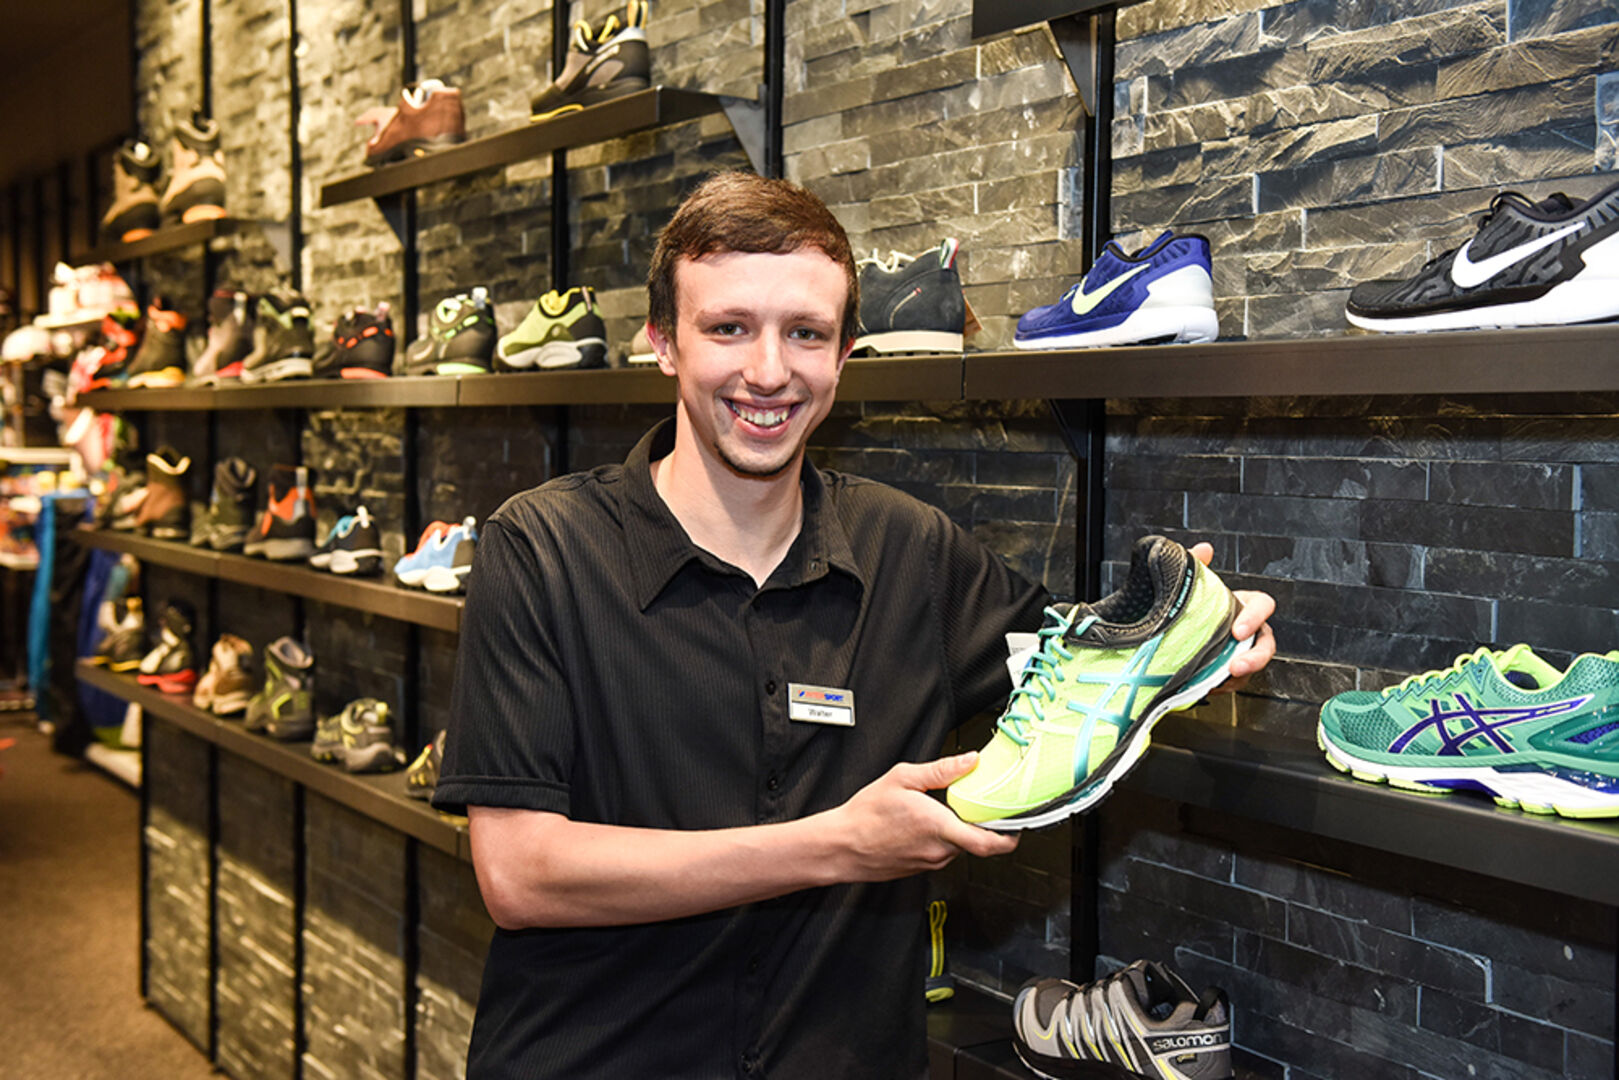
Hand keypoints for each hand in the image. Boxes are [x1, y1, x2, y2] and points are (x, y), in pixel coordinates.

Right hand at [827, 753, 1017, 881]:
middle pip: (976, 841)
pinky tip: (923, 824)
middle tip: (976, 804)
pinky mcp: (920, 869)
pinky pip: (941, 853)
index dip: (1011, 837)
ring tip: (940, 810)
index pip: (990, 843)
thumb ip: (941, 770)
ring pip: (958, 847)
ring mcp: (930, 863)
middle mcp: (939, 850)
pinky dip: (941, 839)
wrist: (842, 846)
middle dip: (979, 823)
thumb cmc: (866, 814)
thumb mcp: (902, 778)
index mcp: (940, 827)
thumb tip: (970, 761)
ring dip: (957, 830)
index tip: (1018, 824)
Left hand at [1189, 542, 1275, 693]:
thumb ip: (1198, 563)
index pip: (1263, 605)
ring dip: (1240, 677)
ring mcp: (1243, 652)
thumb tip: (1203, 549)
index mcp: (1246, 605)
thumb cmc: (1199, 603)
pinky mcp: (1231, 672)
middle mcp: (1250, 630)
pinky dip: (1223, 685)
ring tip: (1220, 681)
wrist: (1182, 625)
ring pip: (1252, 667)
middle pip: (1267, 645)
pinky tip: (1207, 685)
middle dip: (1255, 657)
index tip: (1238, 629)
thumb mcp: (1196, 582)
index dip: (1255, 617)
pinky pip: (1235, 682)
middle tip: (1236, 665)